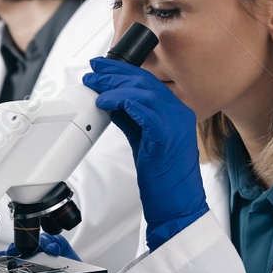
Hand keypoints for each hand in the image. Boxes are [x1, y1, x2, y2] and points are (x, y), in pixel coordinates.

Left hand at [84, 57, 207, 249]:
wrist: (178, 205)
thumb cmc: (163, 178)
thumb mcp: (143, 139)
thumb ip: (131, 118)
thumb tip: (110, 101)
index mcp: (176, 112)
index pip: (148, 81)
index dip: (122, 71)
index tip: (101, 67)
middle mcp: (180, 113)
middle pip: (144, 81)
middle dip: (114, 73)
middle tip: (92, 70)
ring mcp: (176, 124)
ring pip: (143, 92)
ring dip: (114, 86)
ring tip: (94, 87)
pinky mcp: (167, 137)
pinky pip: (145, 111)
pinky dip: (123, 103)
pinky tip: (106, 103)